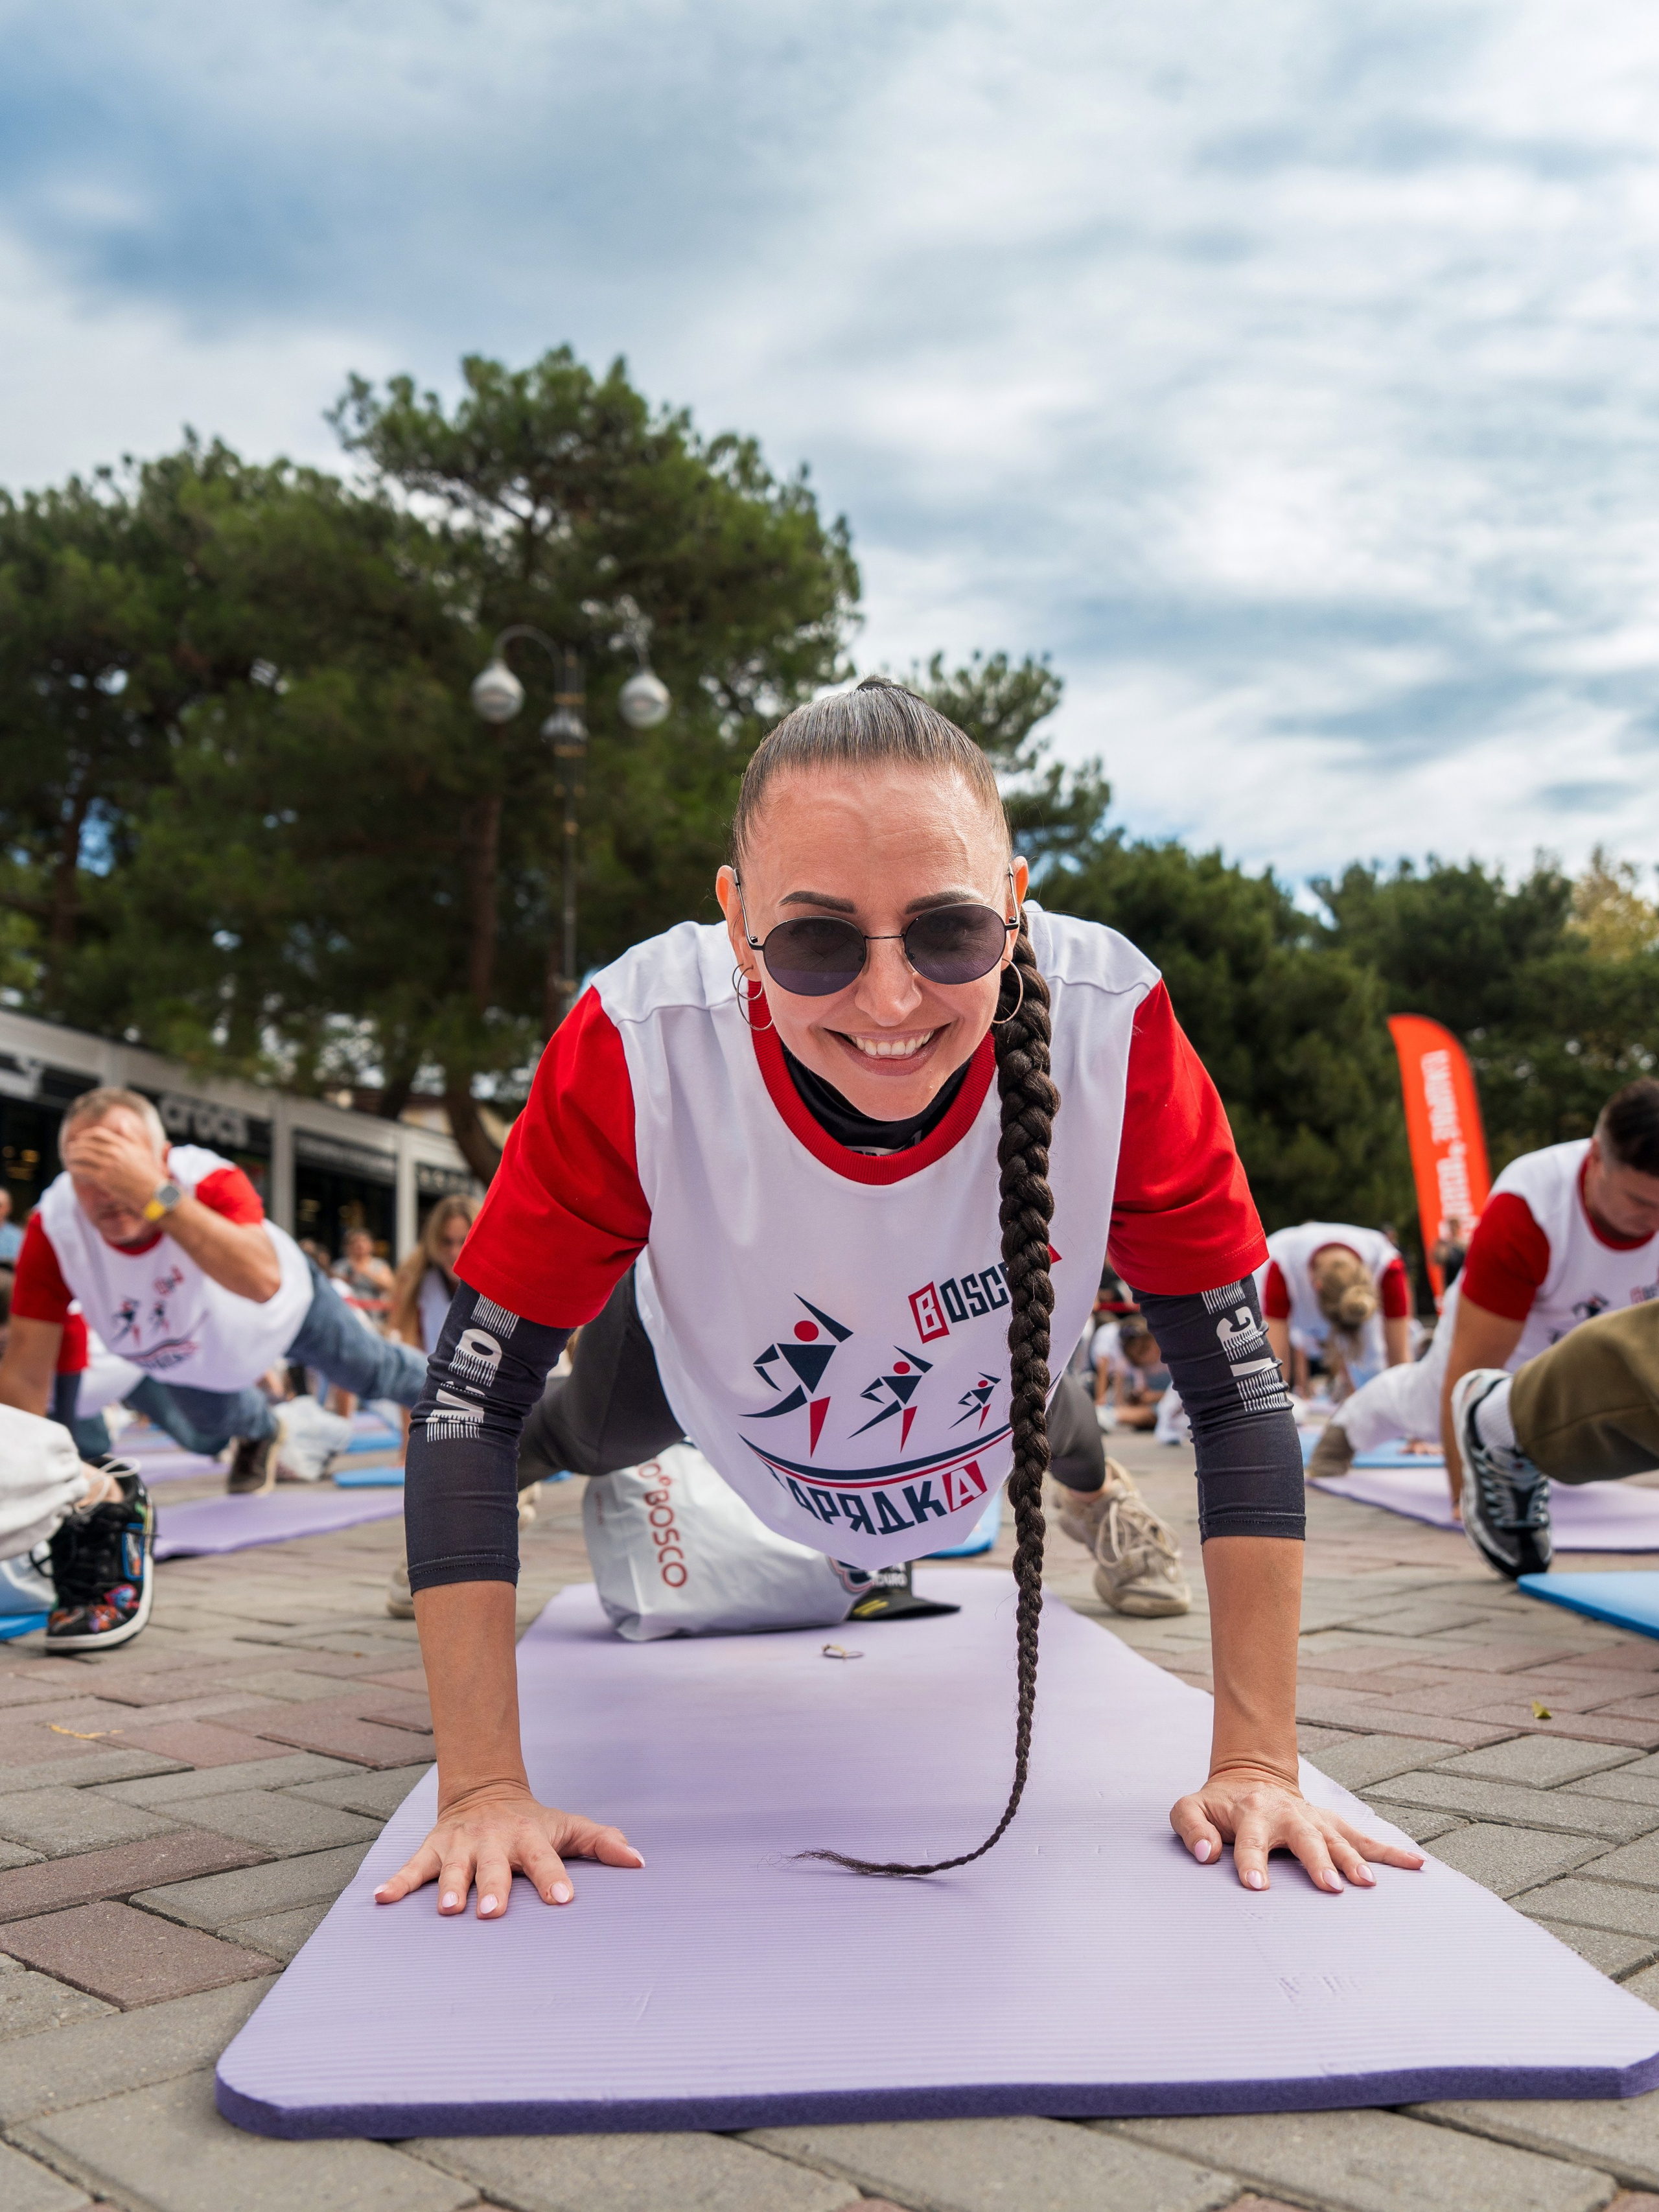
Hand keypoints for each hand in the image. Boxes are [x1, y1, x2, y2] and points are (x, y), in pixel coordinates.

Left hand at [62, 1122, 164, 1209]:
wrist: (153, 1192)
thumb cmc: (149, 1173)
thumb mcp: (142, 1150)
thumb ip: (131, 1135)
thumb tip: (123, 1121)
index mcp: (122, 1144)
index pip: (97, 1134)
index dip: (84, 1135)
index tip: (79, 1140)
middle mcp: (114, 1152)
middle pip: (86, 1144)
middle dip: (75, 1147)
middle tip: (70, 1151)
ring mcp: (108, 1165)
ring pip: (81, 1156)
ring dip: (72, 1158)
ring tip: (69, 1162)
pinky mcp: (104, 1178)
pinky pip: (82, 1171)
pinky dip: (75, 1171)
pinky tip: (75, 1173)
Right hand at [373, 1780, 643, 1916]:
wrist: (486, 1792)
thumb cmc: (535, 1823)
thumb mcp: (569, 1827)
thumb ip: (603, 1843)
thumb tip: (641, 1861)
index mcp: (529, 1837)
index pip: (546, 1860)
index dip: (555, 1879)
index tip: (564, 1901)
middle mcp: (494, 1840)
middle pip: (495, 1867)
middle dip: (494, 1888)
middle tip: (493, 1912)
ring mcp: (461, 1845)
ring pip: (454, 1868)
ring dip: (450, 1887)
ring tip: (448, 1910)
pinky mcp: (433, 1849)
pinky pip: (412, 1867)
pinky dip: (397, 1883)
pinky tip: (382, 1900)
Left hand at [1170, 1762, 1424, 1892]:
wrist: (1251, 1778)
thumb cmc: (1220, 1806)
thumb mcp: (1191, 1809)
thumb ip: (1192, 1829)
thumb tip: (1206, 1855)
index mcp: (1251, 1814)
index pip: (1250, 1841)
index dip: (1252, 1861)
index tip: (1255, 1884)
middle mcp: (1288, 1815)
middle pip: (1304, 1840)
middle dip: (1317, 1862)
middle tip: (1328, 1887)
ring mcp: (1314, 1820)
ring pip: (1338, 1839)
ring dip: (1354, 1860)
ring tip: (1366, 1884)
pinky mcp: (1332, 1825)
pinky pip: (1365, 1838)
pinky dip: (1391, 1851)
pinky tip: (1416, 1864)